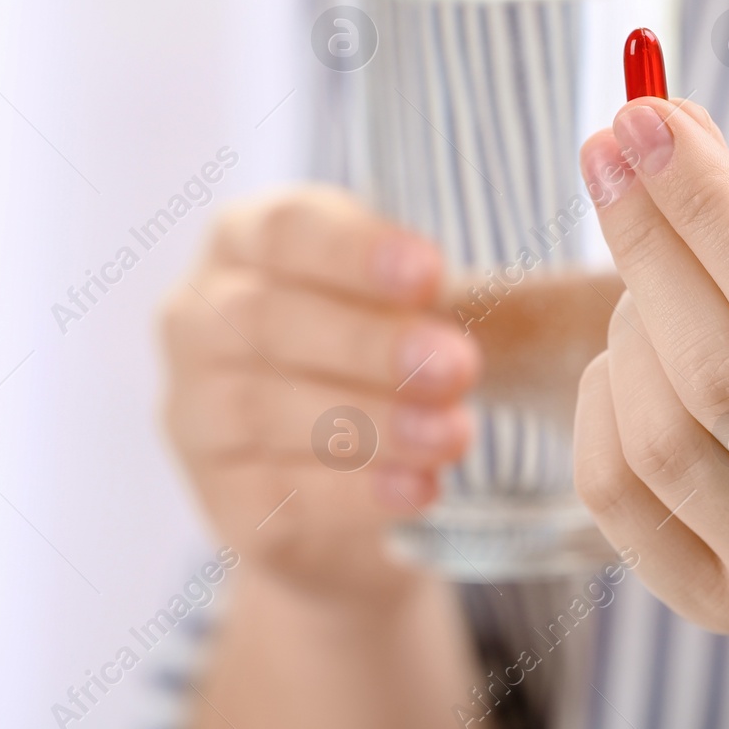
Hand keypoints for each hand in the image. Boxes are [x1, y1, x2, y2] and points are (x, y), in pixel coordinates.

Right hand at [159, 186, 479, 601]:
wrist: (340, 484)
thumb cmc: (379, 355)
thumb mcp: (400, 303)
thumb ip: (429, 292)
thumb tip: (533, 298)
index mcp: (242, 241)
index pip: (283, 229)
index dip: (354, 252)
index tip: (432, 272)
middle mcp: (197, 320)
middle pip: (268, 321)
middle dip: (369, 344)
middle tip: (459, 365)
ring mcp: (194, 414)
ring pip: (266, 411)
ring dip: (370, 422)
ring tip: (455, 434)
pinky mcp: (219, 500)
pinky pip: (278, 495)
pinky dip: (355, 492)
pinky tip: (420, 489)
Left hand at [572, 100, 728, 634]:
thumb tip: (660, 124)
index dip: (704, 203)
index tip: (640, 115)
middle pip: (718, 371)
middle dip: (647, 245)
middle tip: (616, 163)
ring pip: (659, 435)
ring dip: (628, 323)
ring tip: (650, 280)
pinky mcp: (724, 610)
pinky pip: (615, 492)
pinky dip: (600, 401)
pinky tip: (631, 362)